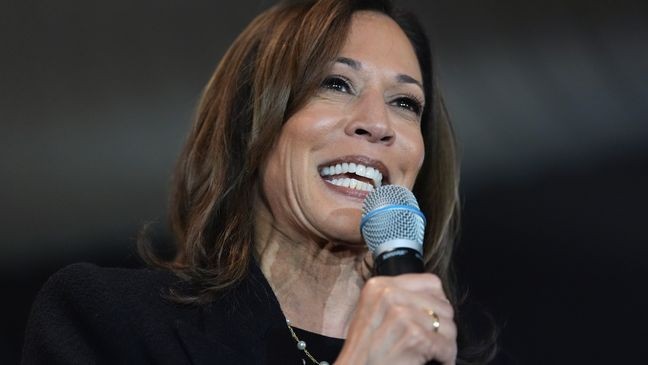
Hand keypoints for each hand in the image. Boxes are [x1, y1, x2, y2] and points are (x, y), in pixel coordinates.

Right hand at [335, 273, 456, 364]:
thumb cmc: (364, 349)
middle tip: (436, 339)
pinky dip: (446, 357)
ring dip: (446, 343)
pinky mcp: (414, 336)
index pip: (431, 282)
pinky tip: (438, 361)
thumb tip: (433, 299)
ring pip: (447, 325)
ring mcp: (402, 315)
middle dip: (443, 325)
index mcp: (379, 285)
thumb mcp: (372, 311)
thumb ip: (397, 298)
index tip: (435, 317)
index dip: (438, 302)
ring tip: (436, 352)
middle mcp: (389, 295)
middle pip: (442, 305)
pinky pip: (446, 345)